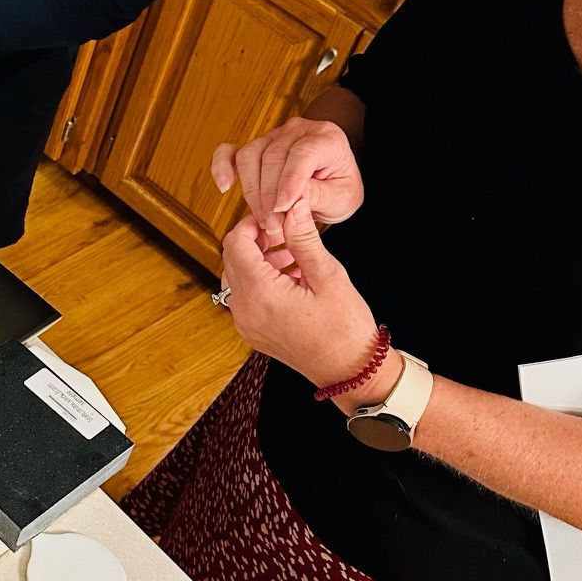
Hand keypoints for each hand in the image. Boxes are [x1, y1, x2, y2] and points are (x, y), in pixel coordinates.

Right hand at [212, 116, 363, 248]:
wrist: (333, 178)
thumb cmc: (339, 187)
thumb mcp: (343, 198)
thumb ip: (320, 196)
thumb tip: (294, 201)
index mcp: (326, 138)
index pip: (302, 154)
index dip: (290, 181)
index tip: (283, 209)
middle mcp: (298, 131)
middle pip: (273, 157)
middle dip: (269, 195)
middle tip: (273, 226)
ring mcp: (273, 137)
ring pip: (250, 156)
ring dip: (252, 191)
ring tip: (262, 219)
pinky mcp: (255, 148)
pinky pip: (231, 151)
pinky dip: (222, 166)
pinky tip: (224, 186)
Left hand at [221, 201, 395, 406]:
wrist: (349, 372)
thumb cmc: (344, 328)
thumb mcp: (328, 276)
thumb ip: (304, 239)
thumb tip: (292, 208)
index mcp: (260, 293)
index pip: (236, 243)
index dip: (252, 224)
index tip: (274, 218)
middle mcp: (244, 310)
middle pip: (232, 259)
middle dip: (256, 241)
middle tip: (286, 234)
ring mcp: (245, 324)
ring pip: (237, 278)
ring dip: (259, 261)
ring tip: (294, 257)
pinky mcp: (252, 332)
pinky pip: (245, 297)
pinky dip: (260, 281)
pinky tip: (291, 278)